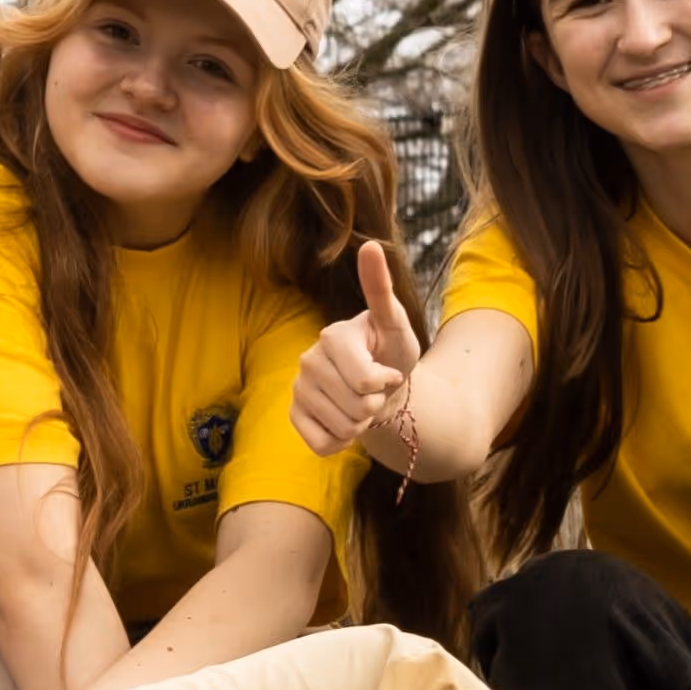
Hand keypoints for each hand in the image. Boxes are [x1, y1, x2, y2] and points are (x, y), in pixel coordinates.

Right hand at [293, 240, 427, 472]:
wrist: (380, 389)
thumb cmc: (390, 354)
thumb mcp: (396, 325)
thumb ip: (382, 290)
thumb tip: (370, 244)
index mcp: (331, 336)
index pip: (365, 381)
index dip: (385, 384)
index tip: (388, 373)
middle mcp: (307, 359)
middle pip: (357, 408)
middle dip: (376, 406)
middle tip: (375, 391)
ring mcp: (297, 388)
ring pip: (343, 428)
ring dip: (362, 424)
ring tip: (361, 405)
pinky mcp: (293, 415)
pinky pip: (322, 445)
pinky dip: (341, 441)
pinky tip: (343, 421)